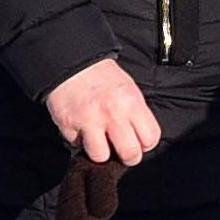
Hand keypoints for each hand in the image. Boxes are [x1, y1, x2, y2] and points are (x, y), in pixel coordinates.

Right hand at [40, 56, 161, 172]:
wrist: (73, 63)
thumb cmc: (105, 79)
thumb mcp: (129, 91)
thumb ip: (136, 115)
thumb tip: (140, 143)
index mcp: (132, 103)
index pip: (150, 139)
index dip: (145, 144)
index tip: (138, 140)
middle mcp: (112, 113)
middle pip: (130, 154)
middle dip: (127, 157)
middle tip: (121, 150)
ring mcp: (89, 120)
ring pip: (101, 156)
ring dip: (100, 151)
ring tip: (98, 140)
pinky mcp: (68, 124)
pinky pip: (77, 145)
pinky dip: (79, 140)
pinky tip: (81, 127)